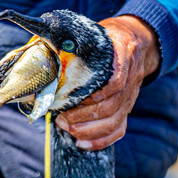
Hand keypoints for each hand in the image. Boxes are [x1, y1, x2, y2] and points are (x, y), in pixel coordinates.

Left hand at [55, 15, 159, 149]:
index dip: (94, 95)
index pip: (115, 81)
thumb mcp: (94, 34)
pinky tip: (81, 143)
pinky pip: (119, 130)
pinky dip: (100, 140)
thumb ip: (73, 44)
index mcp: (124, 55)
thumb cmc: (106, 39)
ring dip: (87, 129)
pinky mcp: (127, 108)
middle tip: (60, 117)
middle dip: (82, 116)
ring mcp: (131, 96)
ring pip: (114, 121)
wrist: (135, 40)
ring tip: (66, 127)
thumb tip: (41, 55)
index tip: (71, 97)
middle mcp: (131, 78)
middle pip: (111, 106)